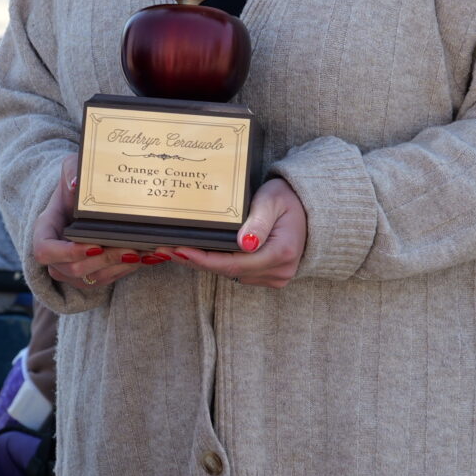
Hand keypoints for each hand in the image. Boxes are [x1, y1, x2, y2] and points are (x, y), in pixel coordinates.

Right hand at [30, 158, 174, 292]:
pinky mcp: (89, 274)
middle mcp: (54, 254)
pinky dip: (124, 271)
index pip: (44, 251)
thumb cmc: (77, 181)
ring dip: (116, 269)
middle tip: (128, 250)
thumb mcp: (72, 166)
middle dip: (102, 261)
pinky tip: (142, 258)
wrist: (85, 196)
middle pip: (71, 270)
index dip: (67, 253)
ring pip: (90, 280)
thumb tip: (76, 184)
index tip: (93, 245)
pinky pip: (105, 280)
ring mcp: (69, 268)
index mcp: (44, 229)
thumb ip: (71, 170)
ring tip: (140, 254)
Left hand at [164, 177, 307, 287]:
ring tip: (179, 250)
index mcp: (280, 252)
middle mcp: (280, 271)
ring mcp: (277, 277)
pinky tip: (203, 252)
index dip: (203, 260)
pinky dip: (222, 263)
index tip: (178, 250)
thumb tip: (245, 244)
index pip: (233, 263)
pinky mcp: (273, 277)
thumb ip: (258, 221)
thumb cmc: (288, 198)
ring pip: (233, 274)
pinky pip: (240, 273)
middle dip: (197, 261)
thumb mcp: (272, 201)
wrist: (309, 207)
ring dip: (207, 263)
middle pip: (229, 271)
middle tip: (166, 249)